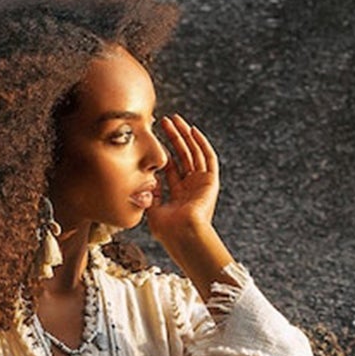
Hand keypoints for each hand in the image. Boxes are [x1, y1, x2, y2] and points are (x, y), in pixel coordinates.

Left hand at [144, 114, 219, 252]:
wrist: (183, 236)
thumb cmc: (167, 230)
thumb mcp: (152, 209)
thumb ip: (150, 194)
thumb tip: (144, 180)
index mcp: (179, 195)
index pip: (171, 167)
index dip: (162, 151)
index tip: (152, 138)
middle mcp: (191, 187)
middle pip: (182, 156)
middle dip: (172, 138)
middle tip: (163, 121)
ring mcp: (201, 184)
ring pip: (194, 152)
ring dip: (184, 135)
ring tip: (174, 120)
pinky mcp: (210, 181)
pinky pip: (208, 157)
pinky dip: (201, 143)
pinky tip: (191, 130)